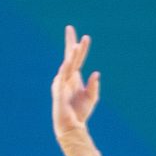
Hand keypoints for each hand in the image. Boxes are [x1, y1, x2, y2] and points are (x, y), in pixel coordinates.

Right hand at [53, 26, 100, 141]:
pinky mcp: (59, 91)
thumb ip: (94, 86)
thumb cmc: (80, 113)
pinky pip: (62, 78)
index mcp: (74, 77)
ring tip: (75, 46)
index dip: (80, 48)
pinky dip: (65, 70)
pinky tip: (68, 63)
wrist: (72, 127)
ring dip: (71, 56)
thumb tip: (96, 73)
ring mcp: (61, 83)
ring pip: (67, 66)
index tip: (84, 36)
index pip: (77, 59)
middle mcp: (67, 77)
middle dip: (71, 43)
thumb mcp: (91, 97)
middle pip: (70, 57)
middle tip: (70, 28)